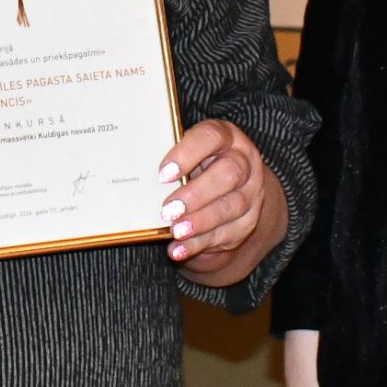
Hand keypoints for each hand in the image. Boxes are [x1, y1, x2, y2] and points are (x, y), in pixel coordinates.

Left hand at [157, 118, 284, 285]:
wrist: (232, 189)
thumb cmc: (199, 165)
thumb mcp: (188, 155)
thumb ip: (172, 160)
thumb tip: (135, 170)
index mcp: (227, 137)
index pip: (211, 137)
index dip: (187, 154)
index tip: (163, 174)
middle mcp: (244, 162)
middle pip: (228, 174)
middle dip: (196, 194)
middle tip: (168, 210)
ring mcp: (250, 193)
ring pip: (230, 207)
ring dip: (199, 222)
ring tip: (175, 231)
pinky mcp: (247, 221)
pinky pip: (226, 234)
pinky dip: (199, 244)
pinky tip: (179, 249)